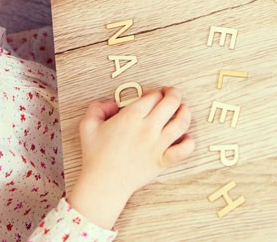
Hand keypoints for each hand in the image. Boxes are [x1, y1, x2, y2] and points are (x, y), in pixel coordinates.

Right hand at [68, 87, 194, 228]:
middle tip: (170, 94)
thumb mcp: (87, 125)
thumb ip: (97, 107)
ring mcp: (157, 145)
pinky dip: (189, 142)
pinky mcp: (163, 161)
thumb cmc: (95, 155)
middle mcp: (148, 128)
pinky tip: (185, 137)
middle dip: (173, 93)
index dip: (155, 92)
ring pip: (182, 122)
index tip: (151, 96)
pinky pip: (184, 150)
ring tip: (182, 109)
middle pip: (171, 102)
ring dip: (185, 111)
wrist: (103, 184)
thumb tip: (112, 103)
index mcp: (131, 116)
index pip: (153, 95)